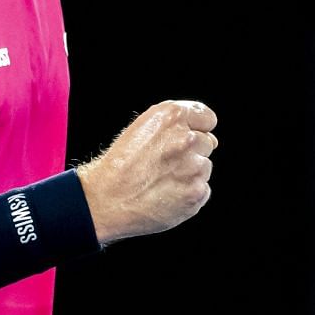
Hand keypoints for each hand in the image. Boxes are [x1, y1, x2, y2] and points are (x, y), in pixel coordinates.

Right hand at [76, 100, 218, 245]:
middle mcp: (187, 139)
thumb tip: (208, 136)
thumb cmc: (121, 163)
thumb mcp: (143, 127)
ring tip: (162, 180)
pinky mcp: (196, 193)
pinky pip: (202, 190)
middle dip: (192, 152)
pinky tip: (166, 194)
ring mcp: (194, 168)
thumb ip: (176, 124)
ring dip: (190, 173)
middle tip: (164, 163)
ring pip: (204, 167)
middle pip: (207, 143)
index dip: (197, 129)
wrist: (106, 198)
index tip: (186, 138)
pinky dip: (188, 193)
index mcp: (172, 117)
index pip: (208, 118)